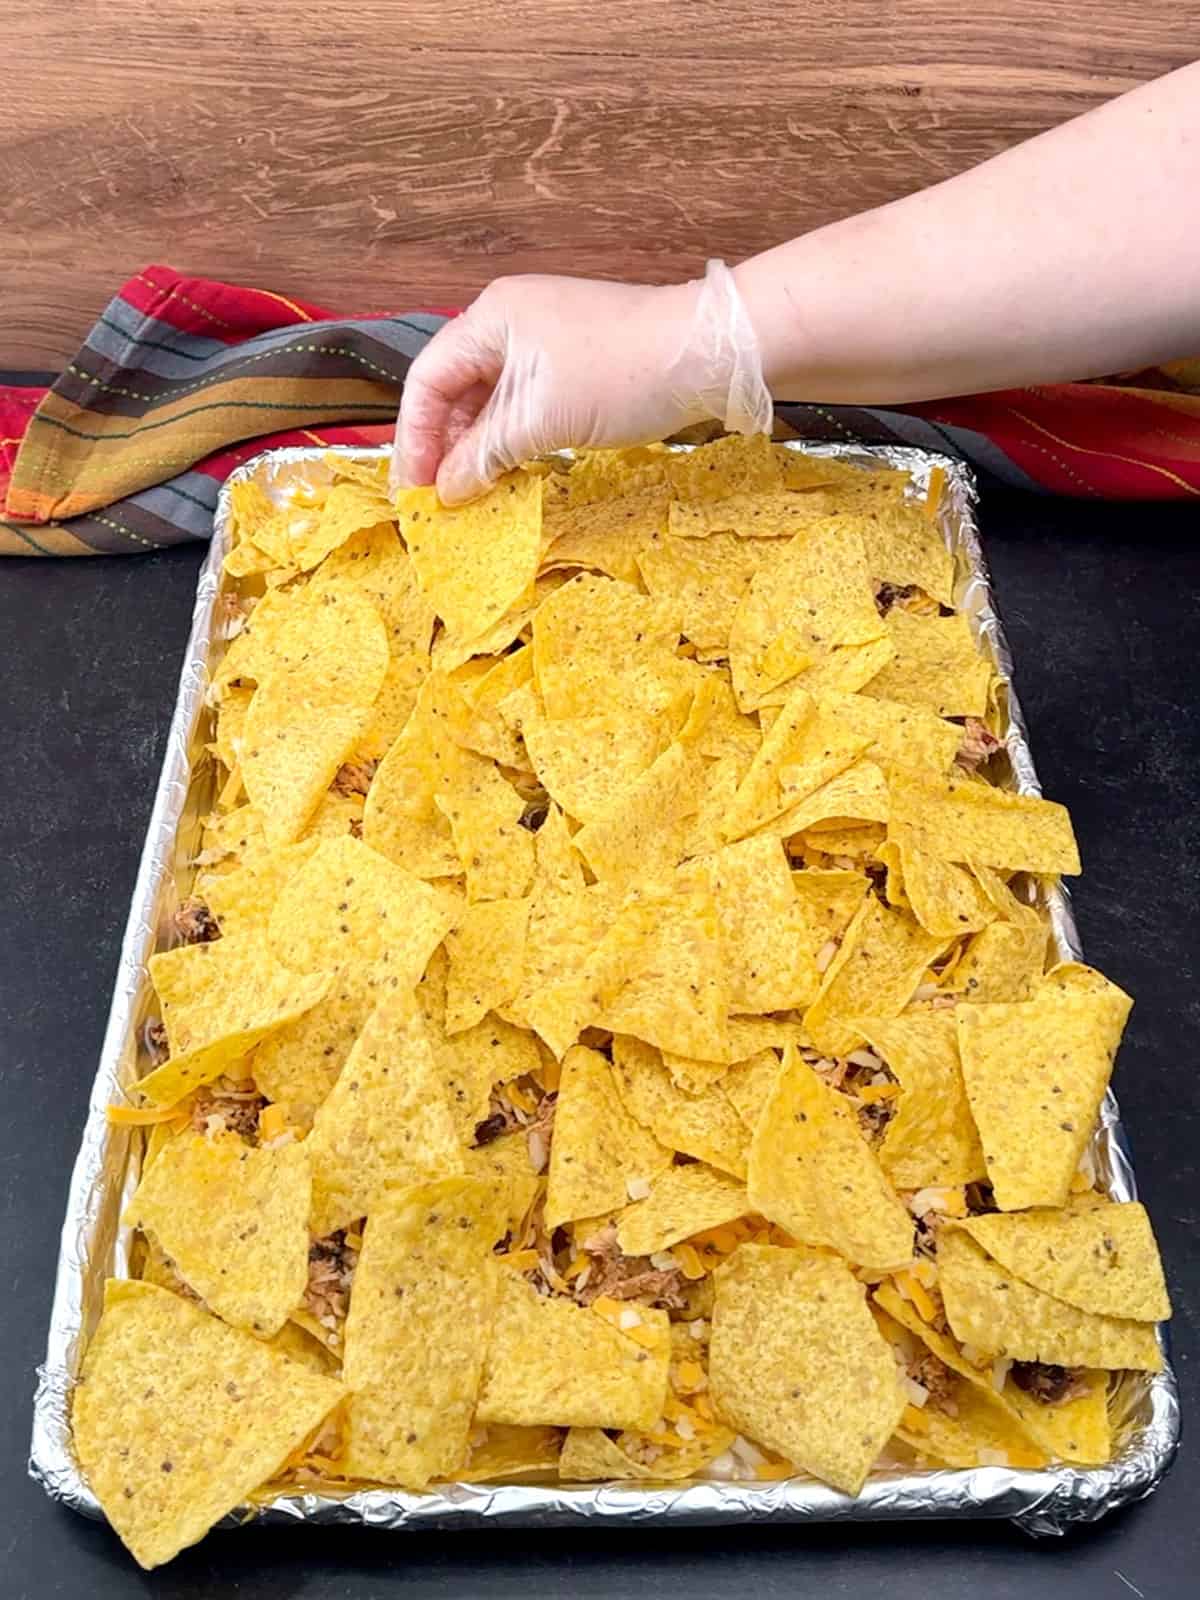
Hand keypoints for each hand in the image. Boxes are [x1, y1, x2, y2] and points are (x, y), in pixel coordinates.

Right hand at [391, 262, 771, 502]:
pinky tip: (505, 475)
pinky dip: (509, 440)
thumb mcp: (543, 420)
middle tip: (432, 501)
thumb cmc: (624, 374)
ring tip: (466, 496)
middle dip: (442, 446)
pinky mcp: (573, 366)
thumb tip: (447, 491)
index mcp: (492, 317)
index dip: (414, 437)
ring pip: (490, 402)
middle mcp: (510, 322)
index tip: (412, 488)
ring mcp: (544, 343)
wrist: (710, 355)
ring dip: (475, 448)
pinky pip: (523, 406)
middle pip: (455, 389)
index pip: (428, 378)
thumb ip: (485, 455)